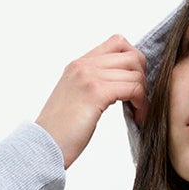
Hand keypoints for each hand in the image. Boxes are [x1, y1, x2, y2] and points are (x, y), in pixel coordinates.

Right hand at [35, 37, 148, 166]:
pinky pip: (132, 88)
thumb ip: (93, 85)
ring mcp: (89, 76)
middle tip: (140, 101)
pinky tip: (138, 117)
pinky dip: (141, 104)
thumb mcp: (76, 99)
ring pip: (135, 72)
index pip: (118, 43)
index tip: (133, 85)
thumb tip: (119, 85)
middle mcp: (84, 65)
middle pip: (132, 55)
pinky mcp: (96, 92)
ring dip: (144, 94)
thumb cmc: (61, 132)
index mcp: (79, 64)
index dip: (134, 61)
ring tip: (139, 113)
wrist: (44, 147)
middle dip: (143, 78)